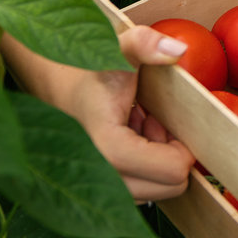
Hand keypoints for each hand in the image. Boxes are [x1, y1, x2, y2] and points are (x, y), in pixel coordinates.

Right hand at [56, 25, 197, 200]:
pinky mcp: (102, 193)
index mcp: (108, 148)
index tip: (161, 117)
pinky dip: (146, 169)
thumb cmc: (88, 71)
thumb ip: (145, 44)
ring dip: (158, 161)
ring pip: (159, 190)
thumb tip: (178, 49)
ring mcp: (100, 190)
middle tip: (150, 120)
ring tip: (138, 127)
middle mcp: (102, 178)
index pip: (174, 170)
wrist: (53, 87)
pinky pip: (143, 191)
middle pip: (171, 186)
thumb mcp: (119, 50)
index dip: (183, 143)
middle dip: (171, 153)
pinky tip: (131, 139)